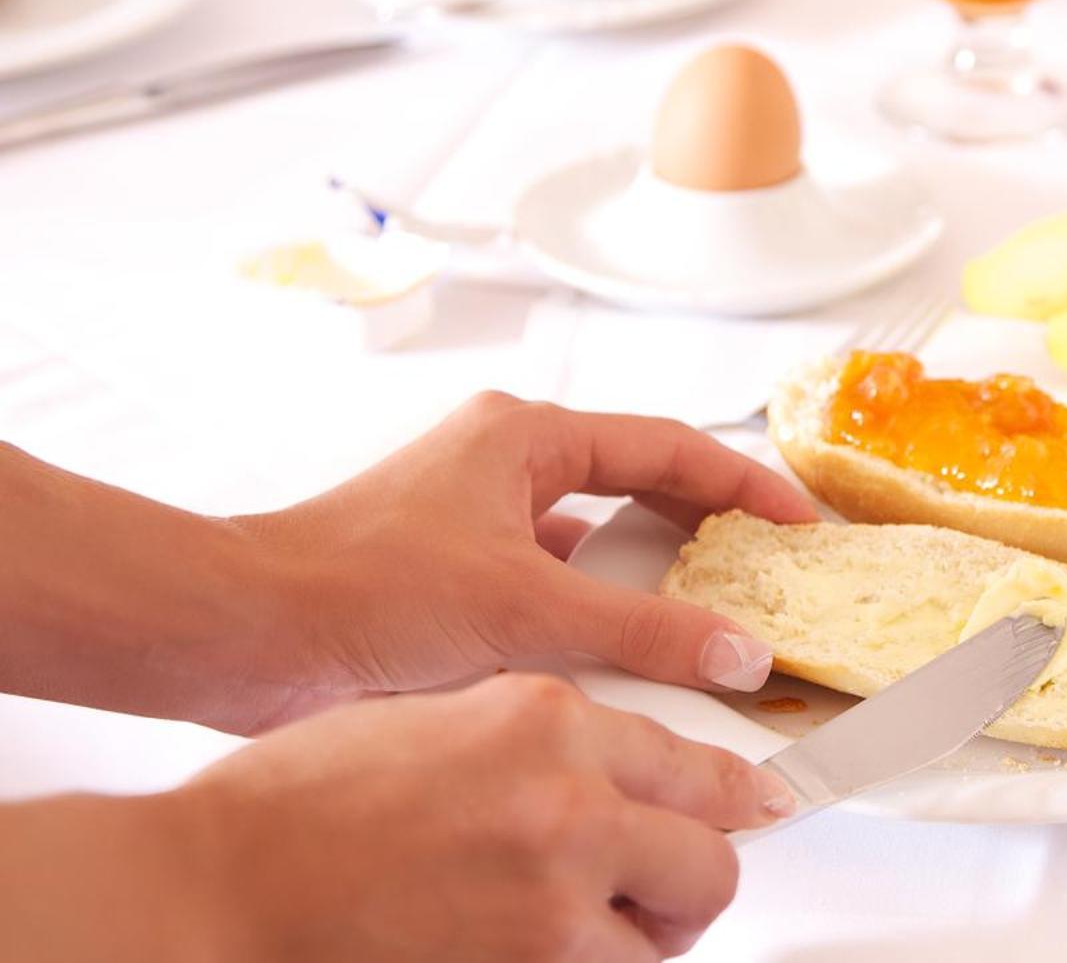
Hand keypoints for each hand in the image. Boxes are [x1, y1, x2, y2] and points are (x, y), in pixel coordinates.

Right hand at [172, 674, 786, 960]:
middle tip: (659, 891)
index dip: (735, 796)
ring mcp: (554, 892)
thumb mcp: (445, 717)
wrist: (219, 885)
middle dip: (693, 879)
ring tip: (580, 932)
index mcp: (546, 717)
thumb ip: (542, 738)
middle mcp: (567, 796)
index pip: (693, 758)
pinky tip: (537, 953)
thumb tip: (615, 769)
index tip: (758, 809)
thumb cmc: (302, 803)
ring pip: (669, 934)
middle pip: (711, 857)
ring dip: (639, 940)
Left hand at [228, 392, 817, 730]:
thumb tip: (733, 650)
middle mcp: (505, 464)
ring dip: (648, 578)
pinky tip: (624, 659)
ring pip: (595, 541)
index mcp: (526, 435)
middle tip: (767, 569)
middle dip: (705, 528)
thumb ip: (641, 632)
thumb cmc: (355, 587)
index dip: (743, 483)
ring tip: (712, 617)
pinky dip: (596, 616)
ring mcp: (478, 519)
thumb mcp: (523, 608)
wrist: (242, 636)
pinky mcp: (455, 575)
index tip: (796, 521)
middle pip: (637, 485)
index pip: (668, 447)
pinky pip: (555, 585)